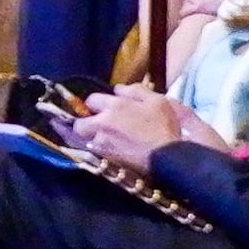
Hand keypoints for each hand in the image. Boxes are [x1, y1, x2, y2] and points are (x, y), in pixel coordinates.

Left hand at [72, 82, 192, 168]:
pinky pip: (96, 153)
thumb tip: (118, 88)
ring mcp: (103, 144)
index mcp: (115, 106)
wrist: (168, 157)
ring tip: (108, 140)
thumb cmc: (164, 127)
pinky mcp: (107, 160)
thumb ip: (135, 91)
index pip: (91, 100)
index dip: (96, 103)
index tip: (103, 107)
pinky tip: (114, 150)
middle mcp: (103, 124)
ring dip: (93, 138)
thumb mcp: (157, 101)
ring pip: (86, 140)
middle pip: (79, 124)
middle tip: (98, 125)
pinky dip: (101, 151)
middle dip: (85, 124)